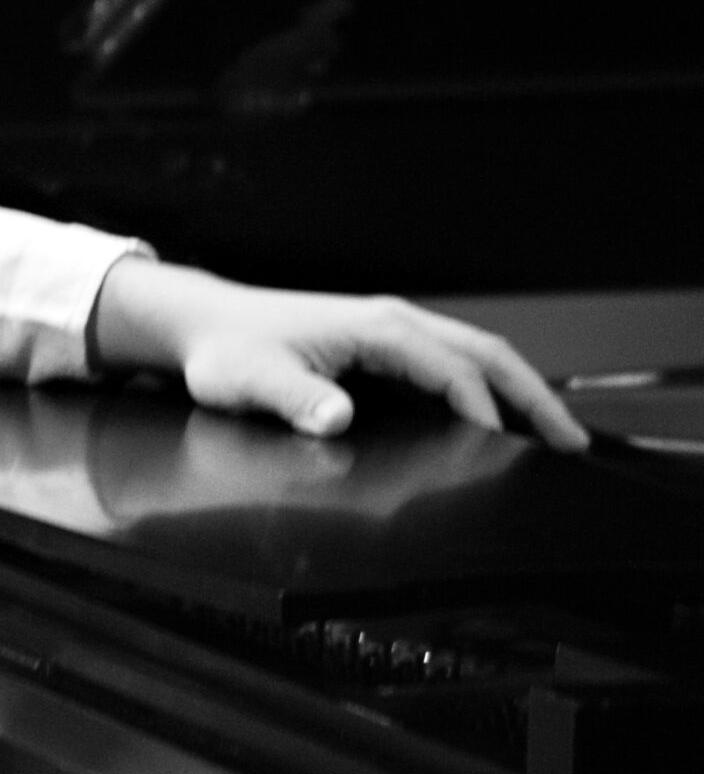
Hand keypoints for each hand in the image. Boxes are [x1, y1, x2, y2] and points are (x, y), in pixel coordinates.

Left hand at [89, 258, 588, 449]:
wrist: (203, 324)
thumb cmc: (226, 351)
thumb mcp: (252, 381)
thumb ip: (294, 401)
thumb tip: (335, 419)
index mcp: (374, 328)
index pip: (449, 370)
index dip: (479, 410)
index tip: (499, 450)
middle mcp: (392, 323)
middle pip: (484, 355)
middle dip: (532, 396)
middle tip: (570, 441)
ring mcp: (390, 331)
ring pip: (475, 355)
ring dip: (519, 390)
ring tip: (555, 434)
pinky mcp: (382, 346)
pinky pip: (451, 363)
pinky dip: (487, 387)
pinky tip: (498, 419)